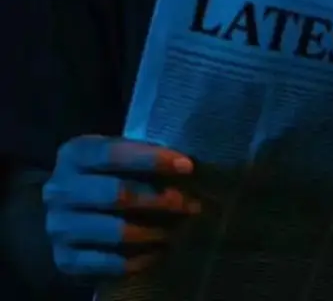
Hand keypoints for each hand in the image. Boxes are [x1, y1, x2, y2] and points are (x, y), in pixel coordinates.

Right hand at [42, 135, 200, 280]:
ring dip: (153, 231)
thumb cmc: (106, 174)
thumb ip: (144, 157)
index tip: (187, 166)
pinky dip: (139, 258)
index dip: (152, 159)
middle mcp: (60, 190)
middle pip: (117, 194)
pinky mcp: (65, 260)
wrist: (70, 211)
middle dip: (159, 199)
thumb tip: (185, 167)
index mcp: (74, 154)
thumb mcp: (118, 155)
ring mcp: (59, 227)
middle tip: (189, 204)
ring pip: (115, 232)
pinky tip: (158, 250)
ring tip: (176, 229)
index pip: (114, 153)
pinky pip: (109, 263)